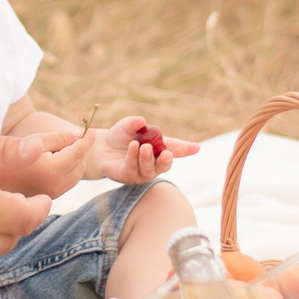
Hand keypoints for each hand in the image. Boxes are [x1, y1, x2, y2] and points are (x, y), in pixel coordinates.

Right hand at [0, 127, 86, 196]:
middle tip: (67, 139)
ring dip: (74, 162)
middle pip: (80, 165)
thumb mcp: (32, 141)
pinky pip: (67, 184)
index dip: (87, 140)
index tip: (92, 131)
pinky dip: (67, 172)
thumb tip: (80, 134)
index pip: (78, 152)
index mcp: (52, 170)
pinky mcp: (48, 200)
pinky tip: (51, 163)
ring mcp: (52, 196)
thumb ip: (58, 138)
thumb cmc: (4, 158)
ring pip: (76, 176)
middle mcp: (55, 187)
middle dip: (79, 151)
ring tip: (57, 151)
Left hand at [85, 117, 200, 182]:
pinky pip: (133, 169)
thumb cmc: (120, 136)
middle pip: (165, 165)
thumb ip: (134, 123)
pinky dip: (134, 157)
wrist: (101, 146)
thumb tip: (142, 121)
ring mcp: (142, 172)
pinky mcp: (128, 176)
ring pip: (150, 169)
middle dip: (167, 160)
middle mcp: (153, 162)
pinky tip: (133, 147)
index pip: (175, 149)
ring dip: (148, 158)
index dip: (186, 149)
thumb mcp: (127, 126)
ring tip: (144, 146)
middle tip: (167, 153)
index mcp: (159, 148)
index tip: (196, 148)